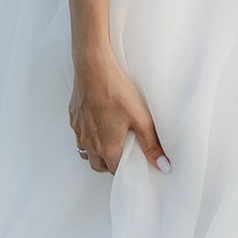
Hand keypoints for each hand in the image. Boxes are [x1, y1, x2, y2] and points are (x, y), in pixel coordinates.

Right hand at [69, 42, 165, 173]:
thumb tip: (163, 166)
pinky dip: (88, 136)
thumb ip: (152, 145)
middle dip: (109, 164)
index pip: (115, 170)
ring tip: (109, 140)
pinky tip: (97, 122)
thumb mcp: (141, 118)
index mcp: (106, 147)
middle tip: (122, 153)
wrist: (93, 67)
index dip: (124, 168)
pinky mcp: (73, 116)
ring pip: (86, 152)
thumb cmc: (115, 91)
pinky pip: (79, 134)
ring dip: (96, 152)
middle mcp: (89, 142)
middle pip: (98, 165)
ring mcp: (79, 130)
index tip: (131, 161)